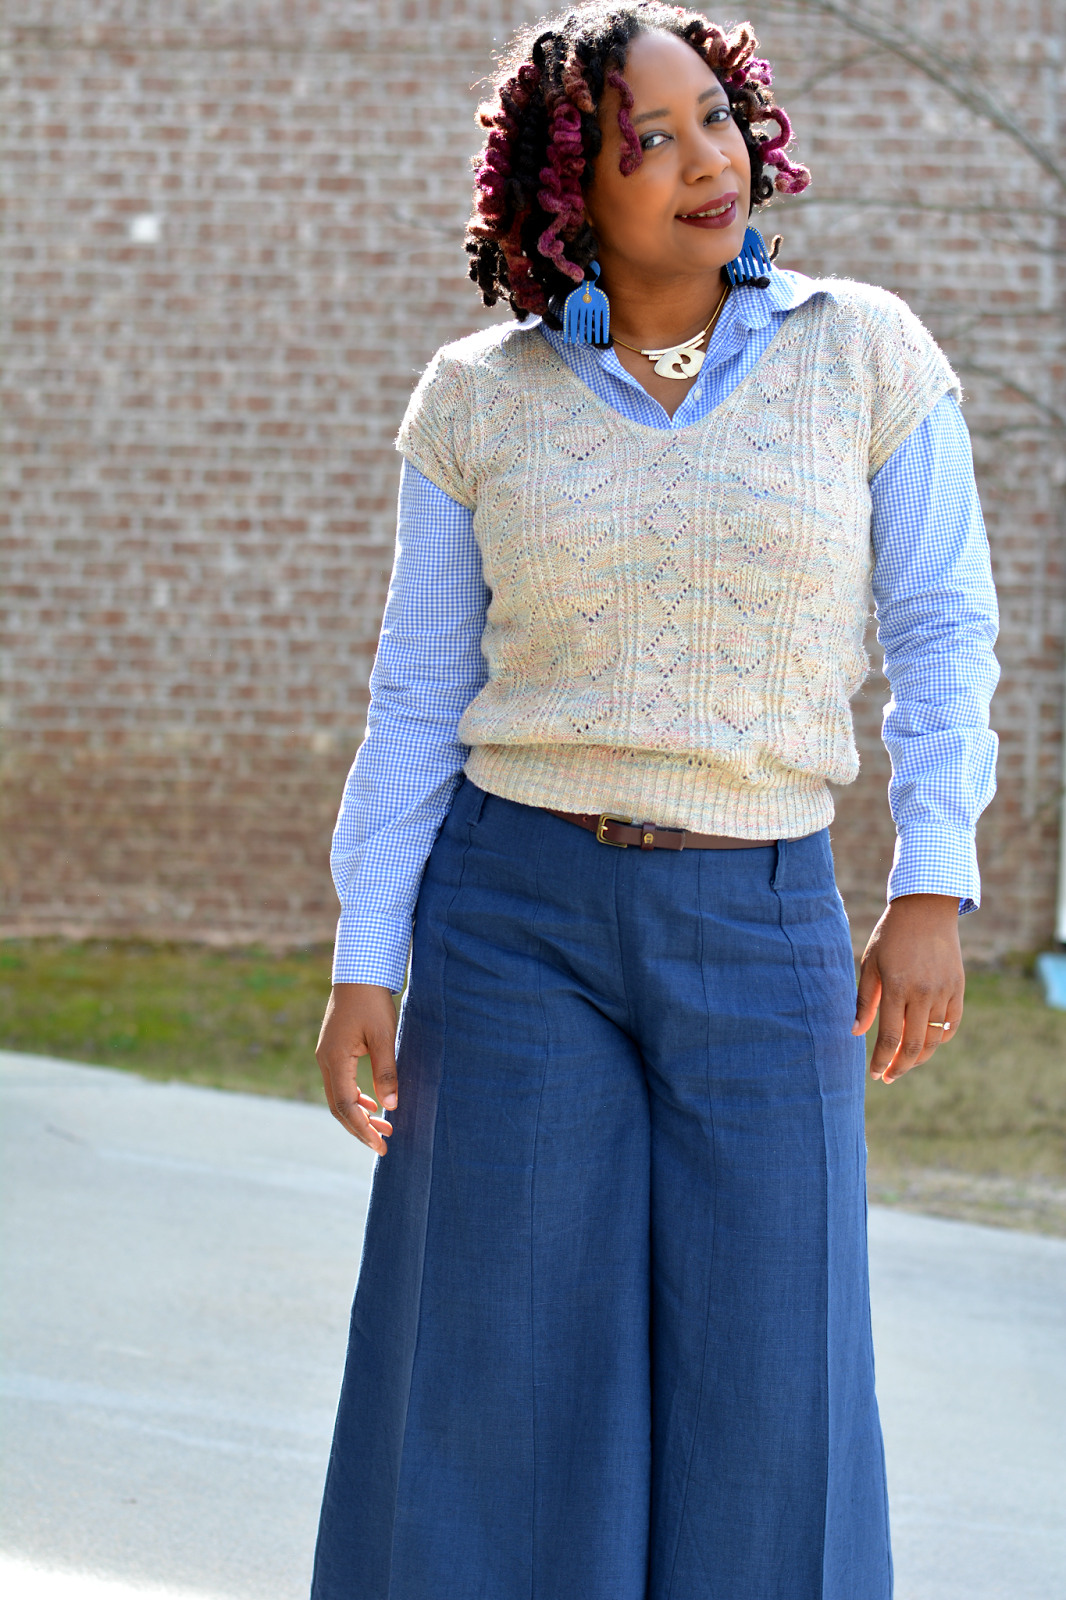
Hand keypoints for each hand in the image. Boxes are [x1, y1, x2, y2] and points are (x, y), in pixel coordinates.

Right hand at [315, 983, 398, 1153]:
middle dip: (360, 1128)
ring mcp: (327, 1056)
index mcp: (334, 1059)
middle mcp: (325, 1061)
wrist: (359, 972)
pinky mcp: (334, 1050)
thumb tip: (391, 1107)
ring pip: (339, 1096)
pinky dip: (356, 1098)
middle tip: (383, 1145)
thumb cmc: (372, 1001)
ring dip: (360, 1114)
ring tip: (384, 1129)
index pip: (345, 1105)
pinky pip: (342, 1083)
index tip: (379, 1144)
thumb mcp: (384, 1036)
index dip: (361, 1128)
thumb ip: (386, 1072)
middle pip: (338, 1107)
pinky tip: (373, 1104)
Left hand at [853, 894, 963, 1085]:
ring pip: (935, 1039)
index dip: (882, 1060)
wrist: (926, 910)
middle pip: (915, 1045)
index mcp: (897, 987)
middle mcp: (923, 993)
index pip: (890, 1037)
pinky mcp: (958, 988)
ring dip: (920, 1057)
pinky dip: (940, 1039)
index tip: (875, 1075)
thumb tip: (856, 1033)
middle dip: (900, 1067)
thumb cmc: (891, 936)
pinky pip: (951, 1024)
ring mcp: (945, 992)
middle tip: (889, 1077)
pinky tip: (927, 1044)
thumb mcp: (870, 964)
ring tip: (905, 1063)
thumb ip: (865, 1001)